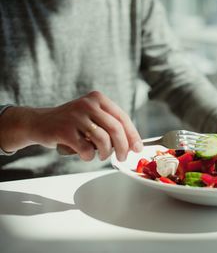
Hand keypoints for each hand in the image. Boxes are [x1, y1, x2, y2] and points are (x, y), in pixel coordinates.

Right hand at [0, 91, 141, 160]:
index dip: (133, 135)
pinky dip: (89, 157)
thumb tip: (132, 144)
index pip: (122, 117)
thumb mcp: (91, 115)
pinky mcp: (64, 130)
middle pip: (116, 129)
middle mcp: (88, 104)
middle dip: (123, 147)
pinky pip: (86, 149)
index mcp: (98, 98)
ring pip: (103, 140)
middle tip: (123, 158)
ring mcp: (75, 116)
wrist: (39, 122)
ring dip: (106, 153)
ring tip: (103, 156)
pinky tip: (85, 155)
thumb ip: (110, 125)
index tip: (138, 148)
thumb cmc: (71, 123)